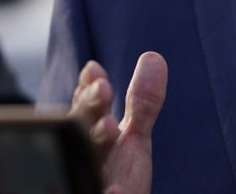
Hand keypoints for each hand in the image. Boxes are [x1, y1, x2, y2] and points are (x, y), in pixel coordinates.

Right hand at [69, 52, 167, 193]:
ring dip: (95, 144)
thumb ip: (143, 103)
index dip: (90, 88)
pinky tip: (117, 190)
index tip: (95, 69)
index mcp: (93, 138)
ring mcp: (89, 182)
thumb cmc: (117, 176)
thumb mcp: (133, 139)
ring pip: (87, 164)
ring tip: (109, 125)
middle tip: (104, 88)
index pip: (87, 108)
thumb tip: (153, 56)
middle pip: (83, 130)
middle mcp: (86, 158)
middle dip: (91, 108)